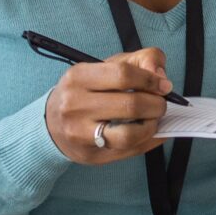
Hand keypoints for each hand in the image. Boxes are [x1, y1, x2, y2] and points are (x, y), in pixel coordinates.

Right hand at [45, 47, 172, 164]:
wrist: (52, 124)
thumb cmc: (85, 92)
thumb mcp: (106, 67)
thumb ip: (139, 60)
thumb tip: (161, 77)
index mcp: (79, 76)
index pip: (124, 74)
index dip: (150, 80)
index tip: (164, 85)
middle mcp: (75, 105)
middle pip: (131, 105)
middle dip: (156, 104)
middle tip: (161, 104)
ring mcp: (81, 133)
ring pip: (130, 134)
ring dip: (152, 126)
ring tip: (153, 119)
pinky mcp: (91, 154)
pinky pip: (129, 150)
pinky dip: (149, 141)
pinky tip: (152, 132)